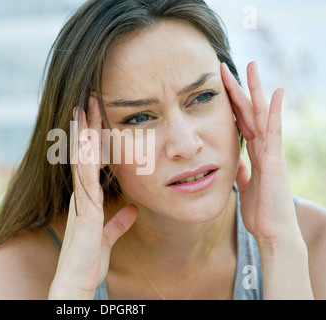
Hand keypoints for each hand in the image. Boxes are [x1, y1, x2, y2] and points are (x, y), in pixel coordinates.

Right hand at [49, 97, 137, 298]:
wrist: (78, 279)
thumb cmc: (89, 260)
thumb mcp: (110, 236)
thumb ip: (120, 221)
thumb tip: (133, 210)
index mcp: (88, 198)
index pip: (93, 161)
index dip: (94, 139)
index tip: (97, 117)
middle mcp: (82, 193)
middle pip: (85, 153)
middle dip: (88, 126)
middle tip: (90, 99)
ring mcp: (81, 198)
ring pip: (82, 158)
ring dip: (84, 132)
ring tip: (85, 106)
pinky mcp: (85, 207)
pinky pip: (86, 176)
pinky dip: (87, 156)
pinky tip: (89, 137)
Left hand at [221, 62, 302, 245]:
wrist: (273, 231)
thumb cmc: (261, 210)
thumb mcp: (244, 185)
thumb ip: (241, 170)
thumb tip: (234, 162)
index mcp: (253, 152)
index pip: (239, 120)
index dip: (230, 102)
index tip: (217, 84)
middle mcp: (263, 147)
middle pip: (249, 111)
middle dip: (239, 88)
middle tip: (227, 66)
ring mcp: (270, 152)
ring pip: (261, 115)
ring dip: (255, 90)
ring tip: (251, 67)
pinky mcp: (274, 160)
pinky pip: (274, 132)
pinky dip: (274, 112)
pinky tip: (276, 93)